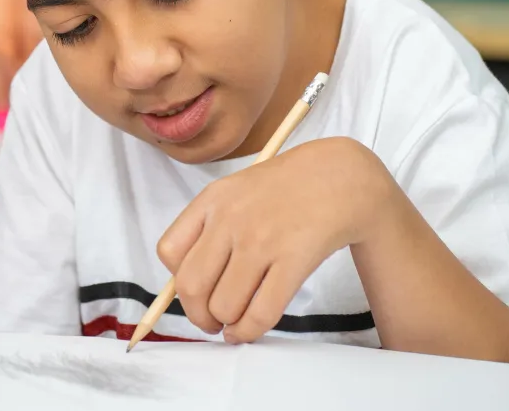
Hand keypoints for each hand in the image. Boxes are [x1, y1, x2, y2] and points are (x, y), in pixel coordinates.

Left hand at [156, 137, 394, 343]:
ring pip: (224, 305)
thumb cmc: (284, 188)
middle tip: (210, 321)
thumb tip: (189, 284)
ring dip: (226, 324)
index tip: (193, 291)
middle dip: (197, 315)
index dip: (177, 280)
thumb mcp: (235, 192)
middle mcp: (230, 219)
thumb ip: (209, 227)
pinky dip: (250, 331)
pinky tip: (250, 329)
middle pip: (192, 286)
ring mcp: (261, 240)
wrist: (338, 176)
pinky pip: (261, 312)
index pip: (169, 251)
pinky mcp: (292, 260)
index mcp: (211, 200)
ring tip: (234, 322)